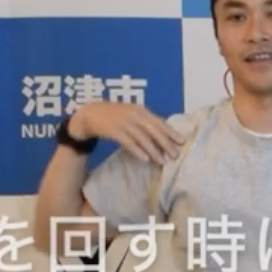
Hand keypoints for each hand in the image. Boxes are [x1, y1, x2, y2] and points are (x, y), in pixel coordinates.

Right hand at [69, 102, 183, 163]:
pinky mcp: (112, 130)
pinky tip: (145, 159)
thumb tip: (164, 136)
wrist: (88, 115)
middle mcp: (134, 114)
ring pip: (142, 137)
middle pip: (153, 130)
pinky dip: (137, 150)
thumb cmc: (113, 117)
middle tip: (175, 155)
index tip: (182, 142)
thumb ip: (145, 123)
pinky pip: (128, 142)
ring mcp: (123, 122)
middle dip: (166, 143)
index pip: (159, 122)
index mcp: (140, 110)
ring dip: (153, 150)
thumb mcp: (131, 115)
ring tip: (162, 161)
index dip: (171, 132)